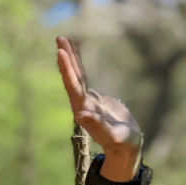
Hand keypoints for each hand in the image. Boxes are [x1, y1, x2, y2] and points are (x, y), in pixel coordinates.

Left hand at [56, 36, 141, 177]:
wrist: (126, 146)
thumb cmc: (122, 142)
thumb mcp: (112, 135)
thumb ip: (96, 126)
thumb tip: (80, 114)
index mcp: (85, 111)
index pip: (73, 87)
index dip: (67, 70)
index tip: (61, 53)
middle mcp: (82, 104)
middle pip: (72, 78)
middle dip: (66, 58)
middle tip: (59, 38)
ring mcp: (87, 100)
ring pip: (76, 75)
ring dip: (70, 58)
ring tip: (63, 39)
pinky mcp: (94, 98)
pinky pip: (84, 77)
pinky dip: (79, 63)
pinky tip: (76, 52)